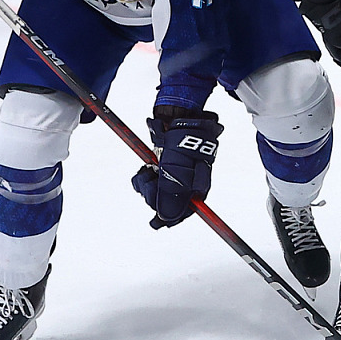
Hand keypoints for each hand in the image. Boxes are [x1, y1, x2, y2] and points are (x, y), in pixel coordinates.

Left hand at [131, 108, 222, 228]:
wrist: (177, 117)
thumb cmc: (182, 142)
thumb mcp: (175, 171)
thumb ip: (170, 196)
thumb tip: (165, 218)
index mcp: (196, 188)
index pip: (184, 212)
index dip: (169, 218)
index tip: (155, 222)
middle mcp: (186, 183)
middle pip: (167, 203)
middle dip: (153, 195)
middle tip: (149, 181)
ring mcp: (174, 174)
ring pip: (155, 191)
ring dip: (146, 184)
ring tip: (147, 170)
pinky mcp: (163, 166)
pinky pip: (150, 179)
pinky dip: (143, 176)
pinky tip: (145, 167)